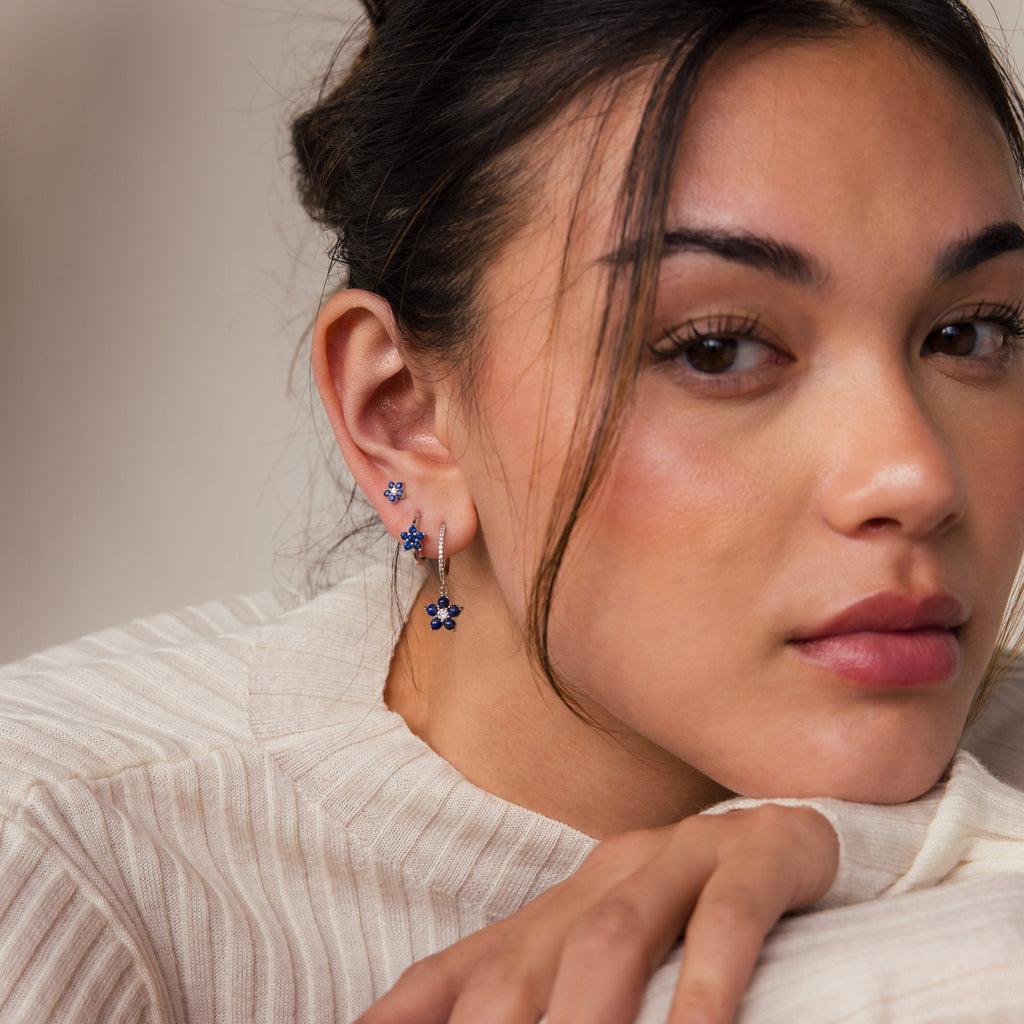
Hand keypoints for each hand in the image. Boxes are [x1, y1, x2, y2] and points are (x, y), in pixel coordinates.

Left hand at [355, 803, 839, 1023]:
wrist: (792, 836)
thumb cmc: (690, 916)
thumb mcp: (608, 956)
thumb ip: (542, 996)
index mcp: (560, 904)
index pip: (466, 969)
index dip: (401, 1017)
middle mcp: (606, 875)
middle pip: (525, 963)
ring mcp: (679, 857)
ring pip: (613, 936)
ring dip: (589, 1016)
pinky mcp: (754, 856)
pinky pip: (726, 917)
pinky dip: (704, 982)